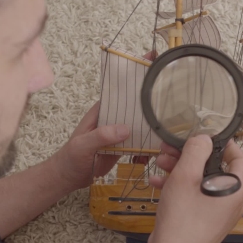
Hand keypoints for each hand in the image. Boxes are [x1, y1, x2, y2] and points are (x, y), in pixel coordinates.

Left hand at [51, 51, 156, 190]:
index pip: (120, 90)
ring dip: (153, 130)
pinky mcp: (124, 147)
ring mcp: (119, 133)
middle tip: (173, 101)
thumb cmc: (70, 158)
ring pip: (141, 125)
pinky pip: (140, 144)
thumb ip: (102, 135)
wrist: (68, 179)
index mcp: (101, 111)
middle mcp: (113, 118)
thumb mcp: (83, 145)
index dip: (135, 77)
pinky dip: (147, 149)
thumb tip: (126, 128)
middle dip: (152, 103)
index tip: (152, 63)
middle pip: (135, 106)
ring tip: (166, 135)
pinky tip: (151, 156)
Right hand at [145, 135, 242, 242]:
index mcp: (235, 191)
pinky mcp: (202, 222)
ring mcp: (217, 215)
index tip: (208, 136)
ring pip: (202, 183)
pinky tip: (158, 182)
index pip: (240, 159)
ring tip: (161, 162)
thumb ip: (196, 151)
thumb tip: (203, 139)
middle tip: (173, 148)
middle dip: (193, 156)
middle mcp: (230, 204)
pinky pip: (195, 198)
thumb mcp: (186, 176)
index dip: (225, 144)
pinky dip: (179, 187)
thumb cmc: (181, 222)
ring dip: (182, 170)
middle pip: (216, 170)